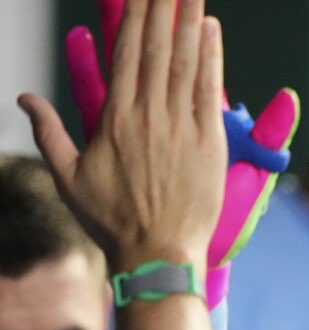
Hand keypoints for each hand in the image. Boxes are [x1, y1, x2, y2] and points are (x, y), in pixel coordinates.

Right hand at [66, 0, 299, 308]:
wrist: (158, 252)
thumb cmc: (111, 220)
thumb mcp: (68, 176)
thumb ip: (48, 131)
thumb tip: (23, 97)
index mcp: (115, 119)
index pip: (126, 54)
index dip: (134, 17)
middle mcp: (148, 115)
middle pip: (157, 47)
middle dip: (162, 7)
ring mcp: (180, 126)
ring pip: (184, 61)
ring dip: (189, 20)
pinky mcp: (208, 142)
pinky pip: (208, 90)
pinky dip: (211, 57)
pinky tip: (210, 29)